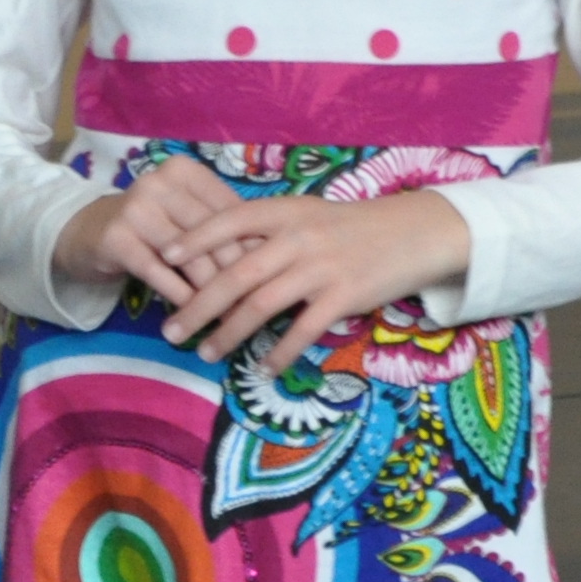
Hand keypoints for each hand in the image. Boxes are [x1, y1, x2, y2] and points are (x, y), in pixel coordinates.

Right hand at [54, 154, 252, 309]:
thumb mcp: (186, 214)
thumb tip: (270, 259)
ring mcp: (135, 208)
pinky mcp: (116, 238)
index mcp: (186, 172)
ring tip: (229, 317)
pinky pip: (158, 273)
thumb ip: (222, 226)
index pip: (231, 212)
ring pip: (188, 257)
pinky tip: (193, 314)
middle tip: (254, 306)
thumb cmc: (152, 225)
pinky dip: (179, 296)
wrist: (87, 231)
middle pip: (213, 236)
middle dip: (236, 275)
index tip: (272, 278)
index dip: (254, 247)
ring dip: (210, 292)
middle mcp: (160, 182)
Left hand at [155, 187, 473, 374]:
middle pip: (236, 274)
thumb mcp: (311, 215)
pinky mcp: (344, 296)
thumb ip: (272, 231)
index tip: (164, 257)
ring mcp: (322, 267)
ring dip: (228, 334)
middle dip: (198, 306)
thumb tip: (224, 256)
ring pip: (261, 305)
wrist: (416, 233)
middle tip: (171, 330)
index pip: (230, 220)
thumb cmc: (356, 227)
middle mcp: (299, 237)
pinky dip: (280, 352)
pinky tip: (265, 369)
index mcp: (287, 212)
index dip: (195, 238)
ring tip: (206, 353)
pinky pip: (303, 329)